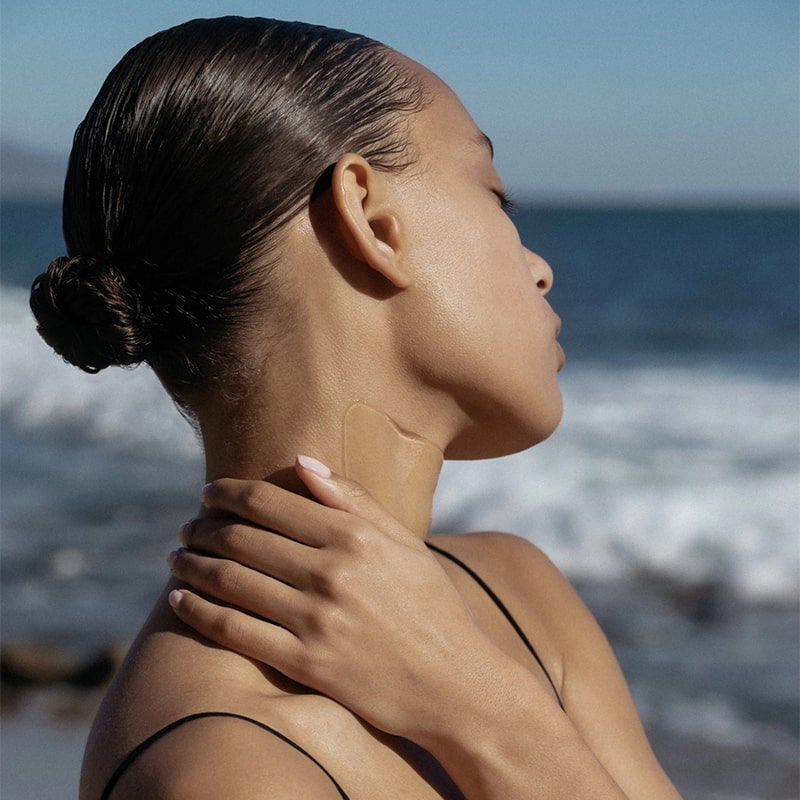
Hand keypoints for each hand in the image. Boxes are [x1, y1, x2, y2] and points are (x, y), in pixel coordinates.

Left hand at [167, 455, 492, 740]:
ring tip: (176, 557)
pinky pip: (234, 631)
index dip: (227, 492)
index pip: (268, 502)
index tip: (208, 492)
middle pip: (242, 537)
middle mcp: (330, 572)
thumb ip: (354, 500)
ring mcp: (315, 619)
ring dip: (192, 564)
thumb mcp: (404, 542)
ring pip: (230, 580)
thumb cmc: (432, 605)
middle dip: (203, 526)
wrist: (455, 683)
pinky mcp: (305, 663)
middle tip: (187, 526)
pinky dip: (197, 612)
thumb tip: (302, 461)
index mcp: (353, 536)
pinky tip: (178, 601)